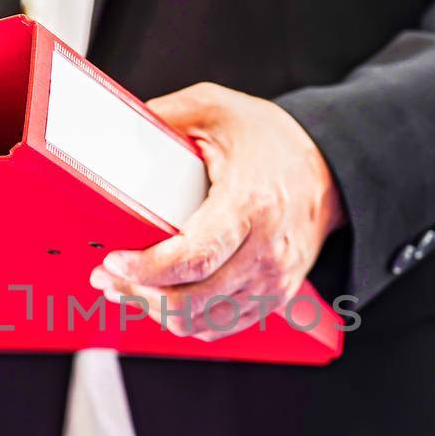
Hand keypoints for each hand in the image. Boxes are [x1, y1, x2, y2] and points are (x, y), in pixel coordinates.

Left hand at [88, 82, 343, 339]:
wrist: (329, 170)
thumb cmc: (272, 141)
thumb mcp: (217, 108)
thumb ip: (164, 117)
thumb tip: (114, 130)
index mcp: (251, 205)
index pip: (194, 258)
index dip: (147, 270)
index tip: (113, 263)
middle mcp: (266, 251)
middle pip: (191, 298)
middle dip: (138, 292)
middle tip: (106, 276)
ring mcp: (272, 281)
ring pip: (200, 320)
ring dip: (155, 310)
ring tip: (126, 288)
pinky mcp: (272, 298)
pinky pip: (218, 327)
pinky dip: (184, 320)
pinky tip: (161, 300)